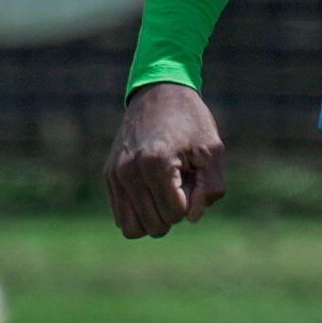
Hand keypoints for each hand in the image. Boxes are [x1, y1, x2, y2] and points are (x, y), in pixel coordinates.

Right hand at [106, 81, 228, 238]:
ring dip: (154, 216)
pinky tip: (151, 188)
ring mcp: (115, 174)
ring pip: (133, 229)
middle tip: (180, 180)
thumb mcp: (212, 150)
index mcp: (156, 163)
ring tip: (164, 188)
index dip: (191, 200)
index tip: (192, 174)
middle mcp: (129, 171)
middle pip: (154, 226)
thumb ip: (211, 188)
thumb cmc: (190, 121)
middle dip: (173, 211)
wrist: (159, 93)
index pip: (175, 214)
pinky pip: (121, 217)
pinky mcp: (109, 176)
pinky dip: (140, 211)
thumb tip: (191, 218)